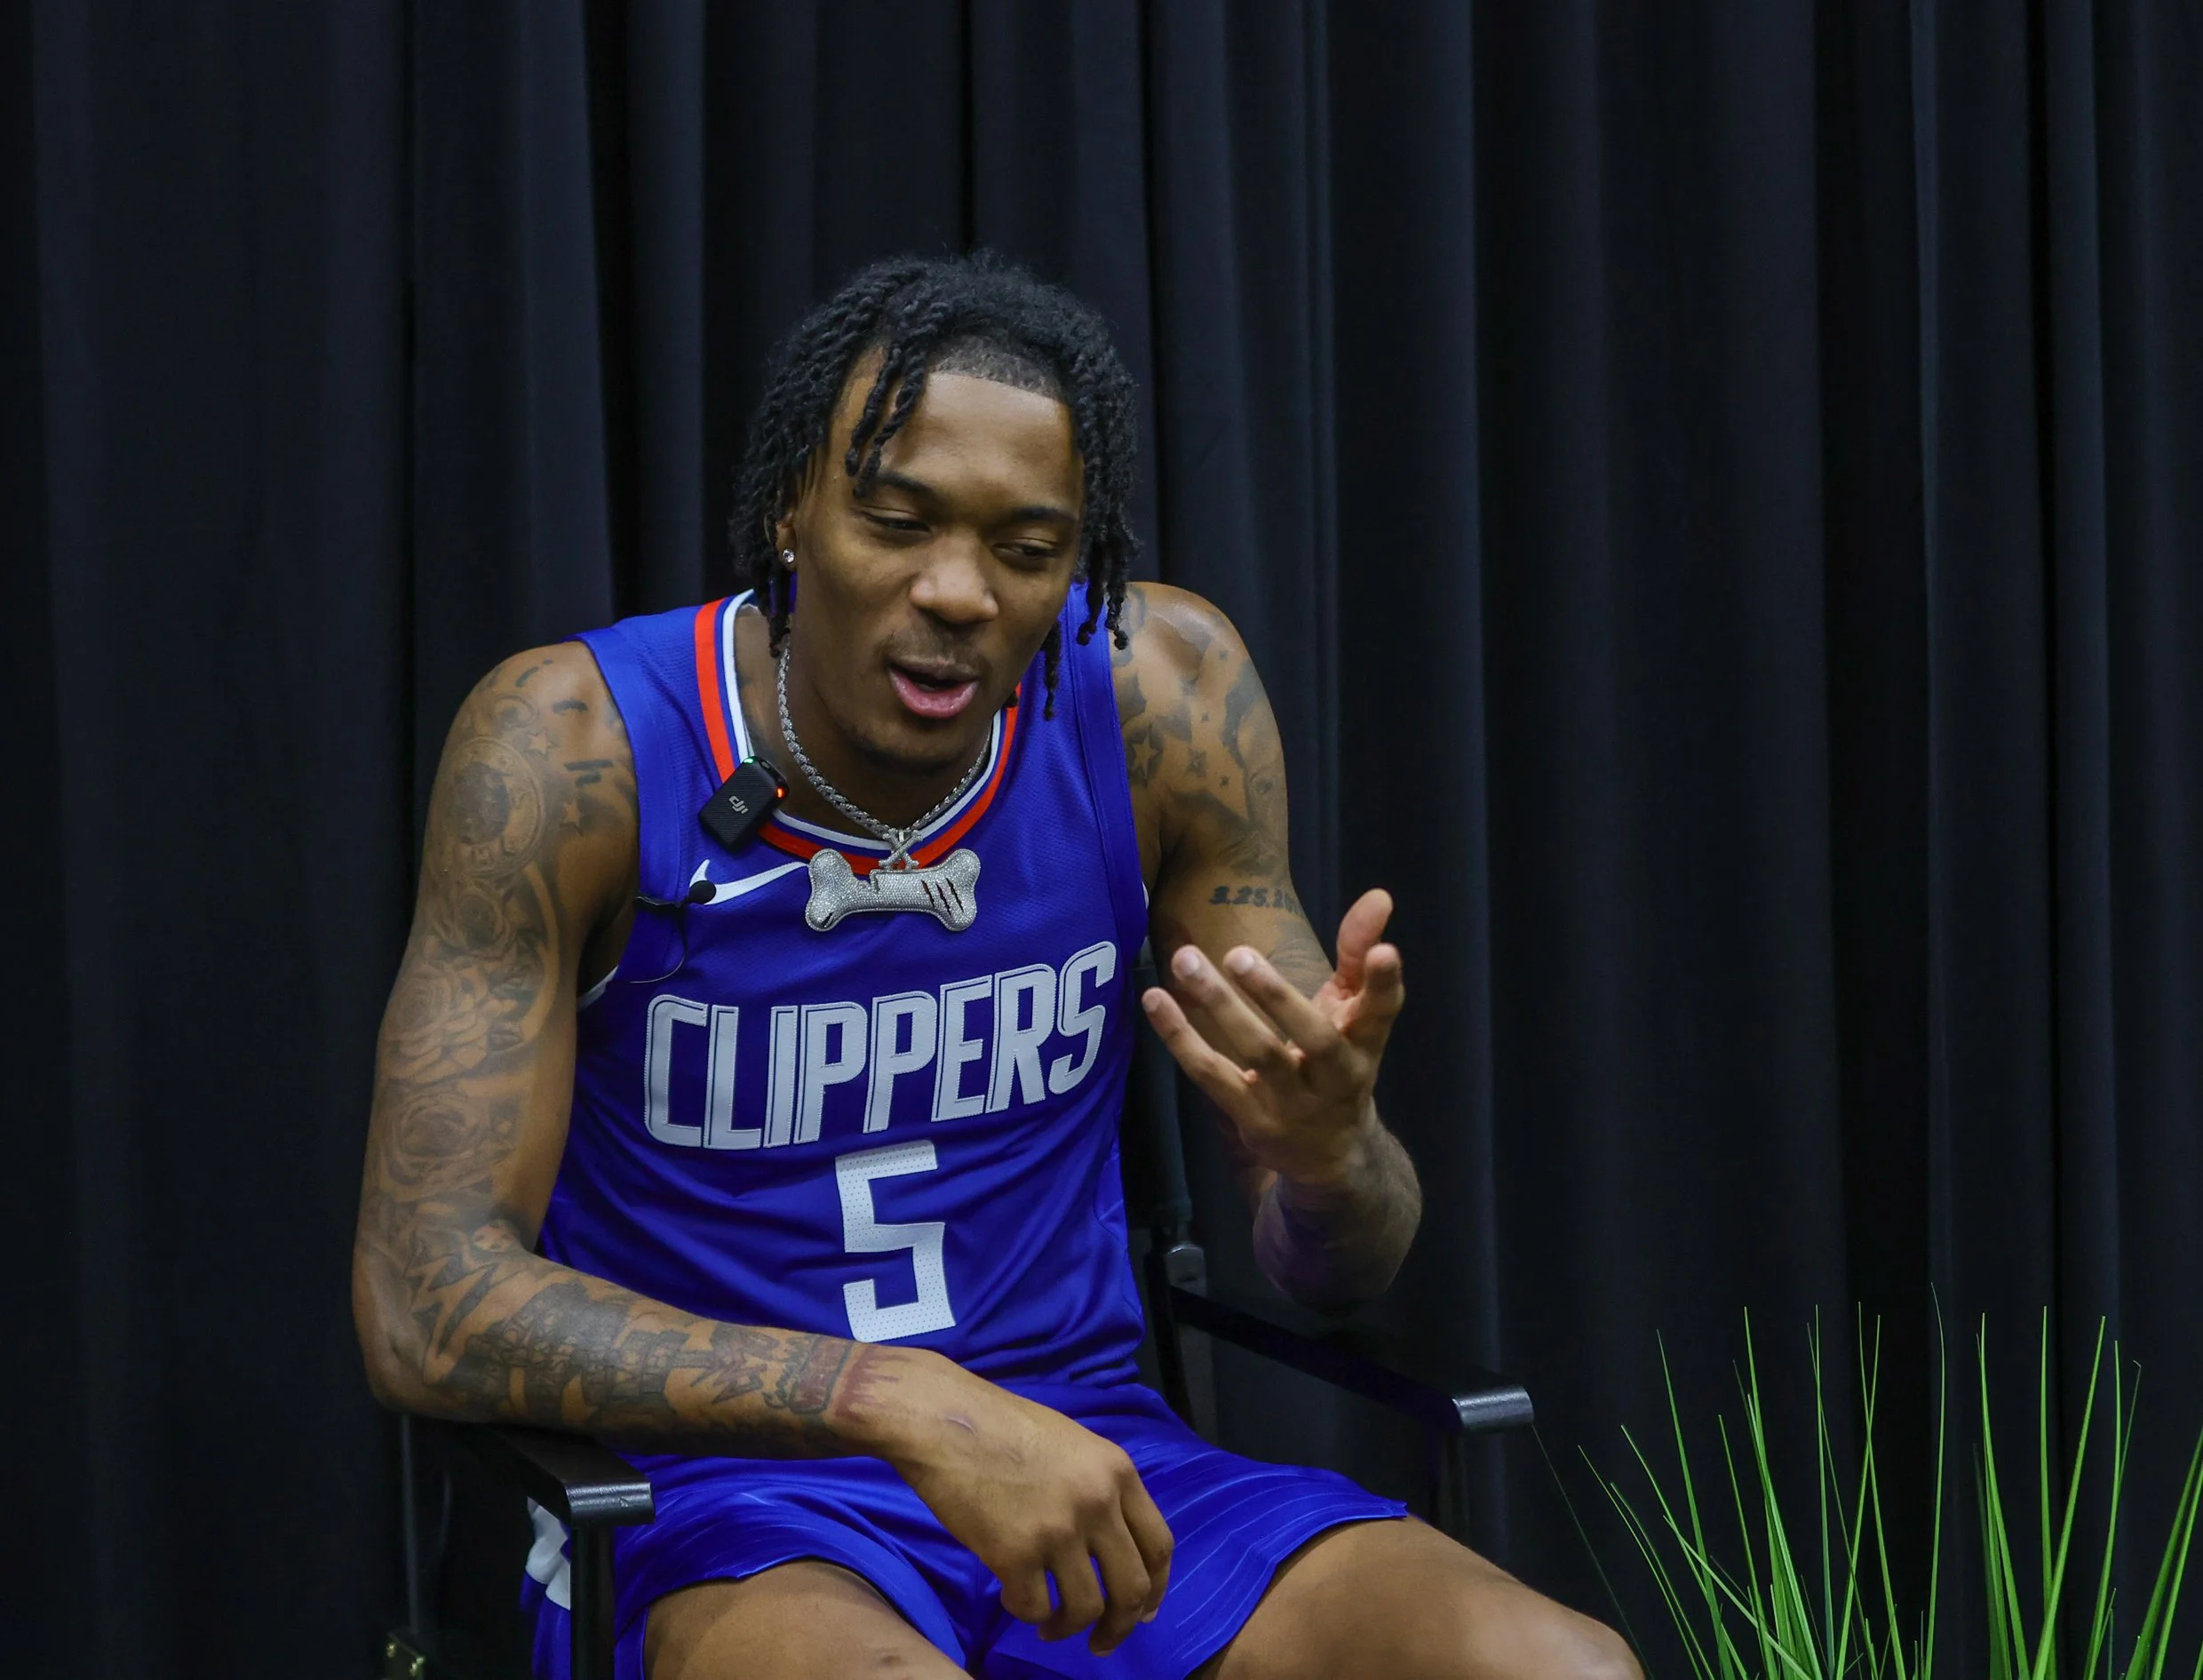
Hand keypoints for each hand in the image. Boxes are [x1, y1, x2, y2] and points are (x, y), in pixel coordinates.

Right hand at [865, 1351, 1172, 1653]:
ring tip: (1049, 1626)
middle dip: (1120, 1626)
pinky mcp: (1015, 1553)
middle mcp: (1098, 1502)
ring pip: (1086, 1608)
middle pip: (1132, 1588)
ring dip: (1068, 1628)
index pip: (1158, 1545)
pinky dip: (1026, 1611)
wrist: (944, 1419)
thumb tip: (1111, 1545)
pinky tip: (1011, 1595)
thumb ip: (1099, 1488)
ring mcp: (1058, 1530)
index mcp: (1117, 1471)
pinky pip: (1035, 1607)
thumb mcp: (1073, 1445)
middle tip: (1101, 1642)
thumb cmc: (1002, 1426)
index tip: (1144, 1613)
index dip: (1155, 1588)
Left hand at [1143, 888, 1404, 1187]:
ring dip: (1218, 1006)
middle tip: (1239, 954)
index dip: (1384, 984)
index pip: (1382, 1014)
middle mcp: (1335, 1077)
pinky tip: (1154, 998)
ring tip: (1185, 960)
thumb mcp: (1354, 1012)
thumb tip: (1379, 895)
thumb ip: (1358, 954)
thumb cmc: (1337, 1064)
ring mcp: (1292, 1102)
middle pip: (1313, 1038)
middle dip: (1277, 995)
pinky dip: (1180, 1037)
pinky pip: (1211, 1074)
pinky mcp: (1251, 1118)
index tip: (1386, 952)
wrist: (1329, 1156)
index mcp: (1365, 1045)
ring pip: (1257, 1053)